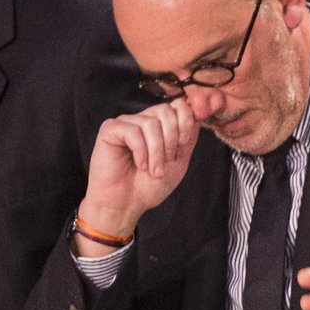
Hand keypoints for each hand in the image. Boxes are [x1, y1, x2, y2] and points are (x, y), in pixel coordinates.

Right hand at [79, 101, 202, 240]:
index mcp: (159, 125)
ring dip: (156, 152)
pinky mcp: (110, 129)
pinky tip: (138, 165)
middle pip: (166, 110)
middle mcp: (143, 120)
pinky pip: (133, 131)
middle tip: (165, 162)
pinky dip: (140, 152)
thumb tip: (199, 113)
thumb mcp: (178, 161)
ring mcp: (126, 123)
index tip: (182, 143)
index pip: (178, 105)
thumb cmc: (149, 186)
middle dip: (171, 140)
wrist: (126, 204)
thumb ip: (189, 137)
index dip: (185, 120)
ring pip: (151, 123)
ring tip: (152, 170)